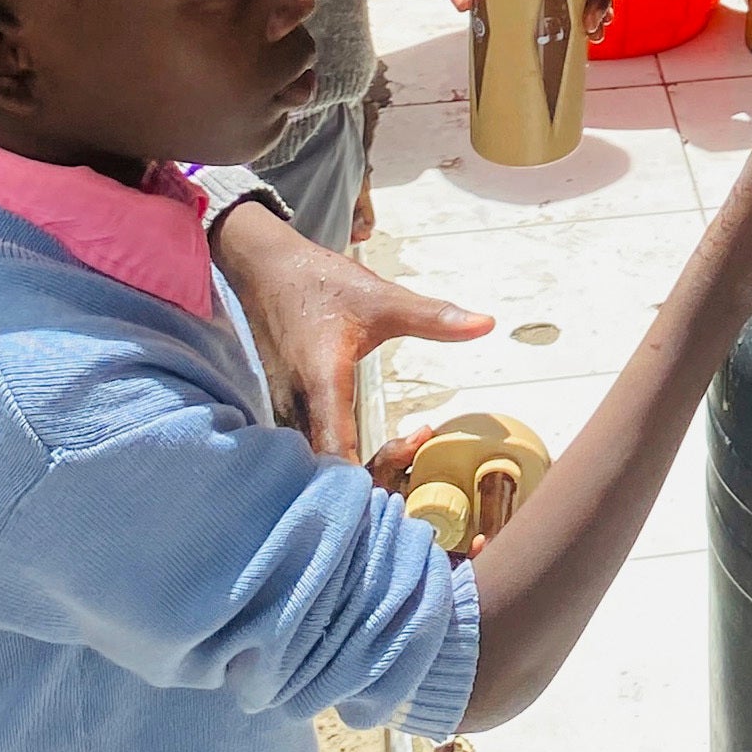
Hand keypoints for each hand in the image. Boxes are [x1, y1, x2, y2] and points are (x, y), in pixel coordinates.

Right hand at [211, 199, 492, 458]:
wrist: (265, 271)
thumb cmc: (321, 283)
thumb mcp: (381, 298)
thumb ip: (432, 316)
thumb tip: (487, 324)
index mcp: (321, 384)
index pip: (339, 456)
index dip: (379, 466)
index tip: (416, 441)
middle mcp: (297, 409)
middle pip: (329, 477)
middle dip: (375, 480)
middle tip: (415, 453)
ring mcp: (286, 415)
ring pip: (317, 471)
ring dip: (359, 473)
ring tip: (403, 450)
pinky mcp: (287, 414)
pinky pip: (310, 455)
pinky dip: (341, 462)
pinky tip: (372, 444)